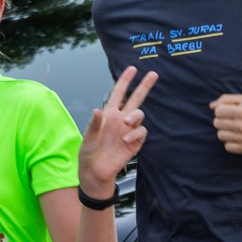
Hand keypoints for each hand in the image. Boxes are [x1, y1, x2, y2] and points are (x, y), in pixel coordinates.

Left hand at [80, 66, 156, 196]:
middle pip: (136, 99)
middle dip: (144, 86)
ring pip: (139, 114)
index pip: (118, 94)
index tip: (132, 69)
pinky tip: (126, 138)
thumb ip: (94, 124)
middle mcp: (120, 119)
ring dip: (134, 115)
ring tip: (125, 122)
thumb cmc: (89, 153)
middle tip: (153, 74)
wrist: (95, 172)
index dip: (124, 81)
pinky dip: (135, 132)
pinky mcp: (135, 142)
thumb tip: (97, 110)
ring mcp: (128, 130)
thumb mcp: (87, 138)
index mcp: (108, 114)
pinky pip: (141, 132)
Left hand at [211, 93, 241, 154]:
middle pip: (217, 124)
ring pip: (220, 136)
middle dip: (221, 121)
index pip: (218, 112)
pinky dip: (230, 143)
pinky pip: (227, 147)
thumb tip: (211, 106)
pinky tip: (237, 138)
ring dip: (225, 132)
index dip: (220, 111)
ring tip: (234, 129)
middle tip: (231, 121)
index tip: (227, 112)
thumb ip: (225, 99)